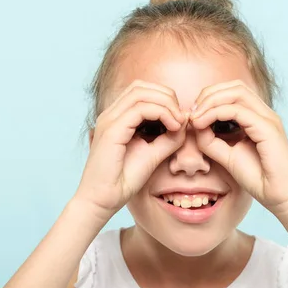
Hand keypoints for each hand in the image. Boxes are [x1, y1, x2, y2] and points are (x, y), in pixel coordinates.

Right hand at [76, 80, 186, 217]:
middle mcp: (110, 114)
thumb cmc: (123, 180)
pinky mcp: (111, 130)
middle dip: (167, 96)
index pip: (142, 91)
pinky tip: (172, 127)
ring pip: (141, 92)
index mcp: (117, 117)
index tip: (181, 119)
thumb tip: (185, 121)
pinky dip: (161, 113)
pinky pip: (140, 109)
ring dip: (166, 103)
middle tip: (182, 117)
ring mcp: (109, 120)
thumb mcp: (153, 154)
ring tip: (178, 122)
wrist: (102, 201)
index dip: (165, 98)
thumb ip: (169, 137)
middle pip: (141, 86)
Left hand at [190, 80, 287, 216]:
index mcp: (258, 117)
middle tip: (191, 112)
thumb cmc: (259, 179)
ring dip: (211, 100)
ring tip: (195, 117)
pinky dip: (216, 113)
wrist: (282, 198)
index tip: (192, 115)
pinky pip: (238, 111)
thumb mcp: (227, 156)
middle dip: (209, 94)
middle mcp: (265, 114)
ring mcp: (269, 119)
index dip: (210, 97)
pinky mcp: (268, 129)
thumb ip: (211, 140)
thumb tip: (194, 124)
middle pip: (235, 86)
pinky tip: (202, 124)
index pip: (233, 92)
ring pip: (237, 92)